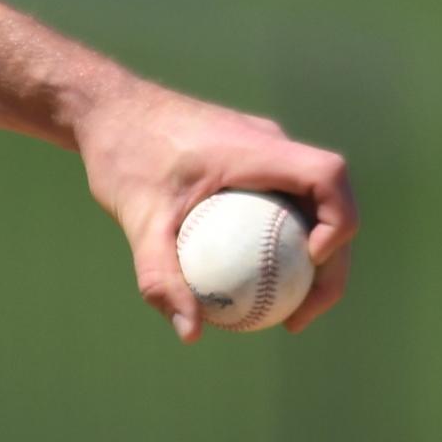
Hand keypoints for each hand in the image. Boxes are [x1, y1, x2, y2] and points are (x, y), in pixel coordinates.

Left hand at [74, 81, 354, 341]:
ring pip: (308, 206)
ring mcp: (262, 152)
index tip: (310, 263)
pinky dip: (278, 241)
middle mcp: (270, 145)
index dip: (339, 220)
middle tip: (300, 317)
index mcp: (257, 148)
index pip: (328, 175)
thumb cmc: (120, 153)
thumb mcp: (136, 216)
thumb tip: (190, 333)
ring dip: (308, 257)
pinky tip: (247, 286)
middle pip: (330, 202)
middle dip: (331, 264)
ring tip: (281, 314)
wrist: (102, 108)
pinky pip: (279, 204)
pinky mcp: (247, 162)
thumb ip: (160, 272)